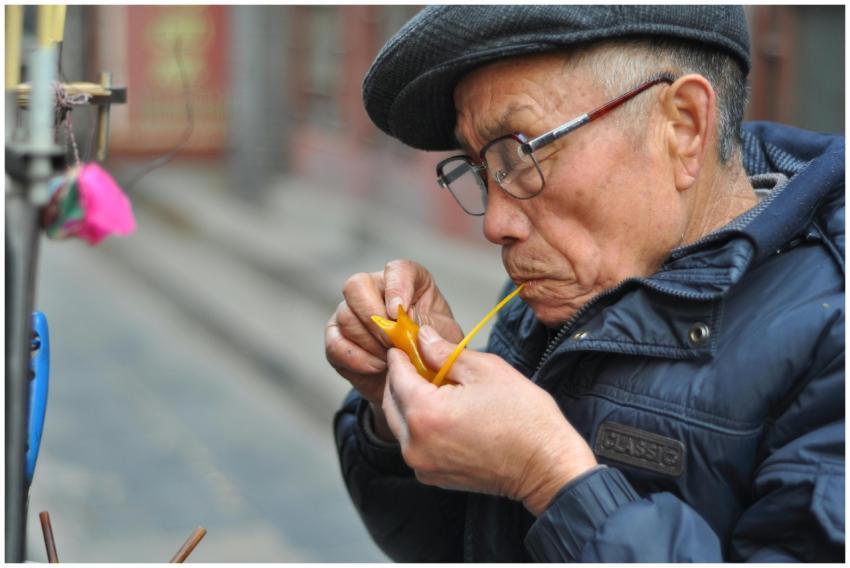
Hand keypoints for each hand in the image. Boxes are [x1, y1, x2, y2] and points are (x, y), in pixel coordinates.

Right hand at [325, 260, 462, 439]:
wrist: (417, 380)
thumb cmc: (434, 352)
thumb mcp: (443, 340)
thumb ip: (430, 331)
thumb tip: (408, 328)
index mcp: (407, 282)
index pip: (397, 270)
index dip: (396, 287)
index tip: (400, 311)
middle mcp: (375, 290)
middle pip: (357, 286)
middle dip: (374, 317)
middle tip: (393, 342)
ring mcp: (351, 312)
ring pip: (346, 316)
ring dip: (370, 342)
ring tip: (392, 359)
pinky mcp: (337, 338)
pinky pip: (334, 343)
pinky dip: (356, 358)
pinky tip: (377, 367)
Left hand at [382, 325, 596, 515]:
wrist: (545, 466)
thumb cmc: (523, 418)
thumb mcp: (485, 370)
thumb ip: (445, 353)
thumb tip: (424, 338)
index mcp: (425, 413)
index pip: (397, 376)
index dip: (400, 356)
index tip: (404, 346)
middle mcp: (415, 443)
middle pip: (392, 401)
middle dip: (401, 380)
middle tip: (420, 363)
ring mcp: (421, 464)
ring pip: (401, 424)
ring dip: (410, 403)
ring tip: (437, 388)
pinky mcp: (432, 476)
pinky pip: (414, 444)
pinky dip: (420, 426)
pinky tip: (445, 413)